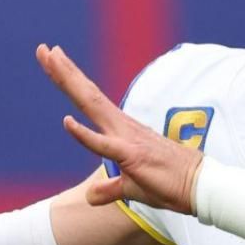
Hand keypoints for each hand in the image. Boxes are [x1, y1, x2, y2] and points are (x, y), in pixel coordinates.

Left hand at [35, 44, 202, 212]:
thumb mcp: (133, 187)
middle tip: (44, 48)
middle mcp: (121, 127)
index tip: (54, 60)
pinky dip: (84, 134)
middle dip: (64, 71)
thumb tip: (91, 196)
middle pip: (87, 94)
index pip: (90, 101)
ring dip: (70, 82)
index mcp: (121, 130)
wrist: (200, 186)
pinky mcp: (131, 156)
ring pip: (92, 105)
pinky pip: (103, 145)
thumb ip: (110, 189)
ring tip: (52, 59)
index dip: (71, 81)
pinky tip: (66, 121)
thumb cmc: (170, 183)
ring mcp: (126, 139)